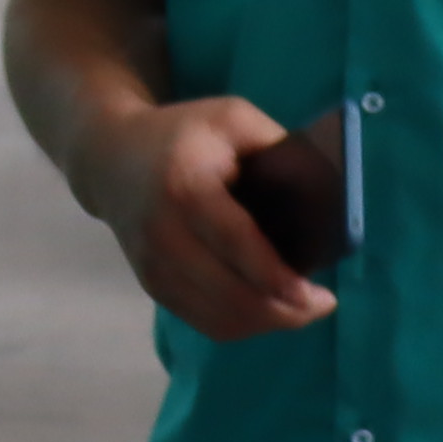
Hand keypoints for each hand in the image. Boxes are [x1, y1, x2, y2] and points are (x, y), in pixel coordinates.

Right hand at [70, 91, 334, 339]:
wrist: (111, 158)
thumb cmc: (185, 133)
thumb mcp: (233, 117)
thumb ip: (278, 147)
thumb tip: (331, 193)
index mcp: (185, 187)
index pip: (235, 244)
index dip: (275, 277)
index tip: (314, 295)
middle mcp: (162, 233)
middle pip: (229, 294)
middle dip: (283, 311)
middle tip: (320, 304)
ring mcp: (152, 265)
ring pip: (218, 317)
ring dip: (266, 322)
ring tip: (300, 309)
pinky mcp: (152, 285)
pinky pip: (204, 322)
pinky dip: (242, 324)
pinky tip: (267, 310)